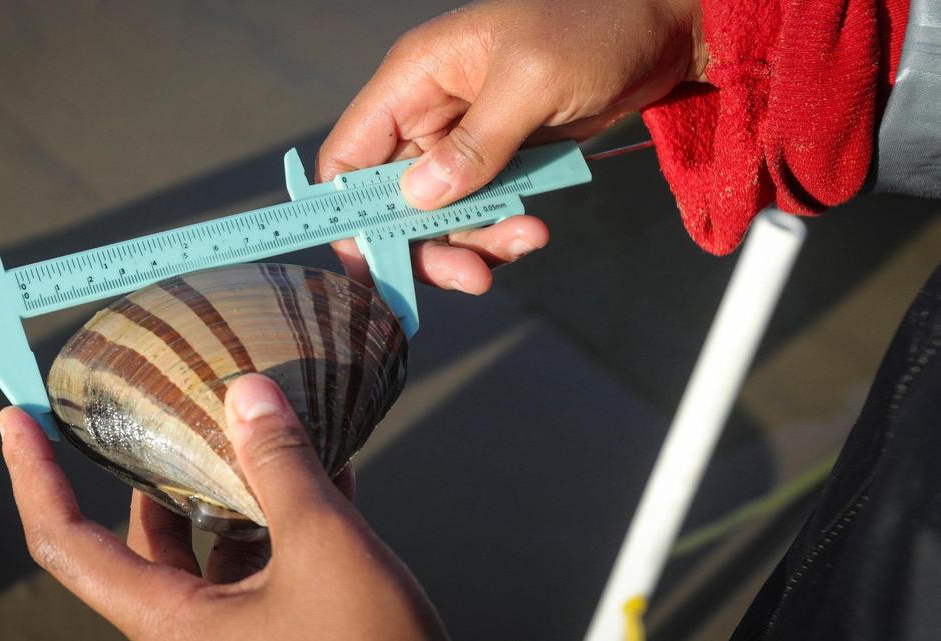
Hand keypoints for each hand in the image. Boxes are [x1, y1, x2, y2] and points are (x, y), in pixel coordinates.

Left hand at [0, 374, 445, 640]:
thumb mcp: (326, 550)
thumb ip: (282, 469)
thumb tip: (247, 394)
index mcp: (171, 621)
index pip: (68, 543)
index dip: (33, 477)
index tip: (17, 419)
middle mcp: (191, 627)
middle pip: (146, 535)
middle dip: (154, 465)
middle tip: (161, 402)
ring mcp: (237, 628)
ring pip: (211, 543)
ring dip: (232, 482)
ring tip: (253, 422)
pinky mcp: (282, 625)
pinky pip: (264, 559)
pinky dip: (282, 511)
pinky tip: (323, 464)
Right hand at [319, 0, 706, 293]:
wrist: (659, 27)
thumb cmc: (596, 27)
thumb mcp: (534, 79)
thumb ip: (478, 142)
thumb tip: (422, 199)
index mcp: (415, 78)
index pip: (348, 155)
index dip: (349, 213)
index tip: (377, 262)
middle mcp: (428, 113)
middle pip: (392, 201)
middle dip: (426, 245)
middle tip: (470, 277)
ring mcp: (464, 140)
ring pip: (439, 217)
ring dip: (474, 244)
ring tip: (525, 240)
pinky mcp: (499, 160)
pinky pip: (481, 213)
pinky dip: (501, 231)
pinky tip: (533, 230)